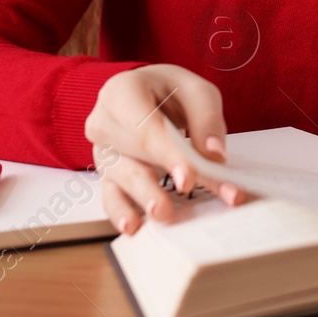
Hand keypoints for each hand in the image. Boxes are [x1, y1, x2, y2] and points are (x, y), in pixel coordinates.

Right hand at [83, 64, 248, 234]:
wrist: (148, 94)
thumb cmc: (169, 91)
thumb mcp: (196, 91)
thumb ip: (206, 119)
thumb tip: (214, 154)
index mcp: (123, 92)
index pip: (146, 127)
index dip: (167, 153)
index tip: (188, 176)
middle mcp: (104, 122)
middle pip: (133, 154)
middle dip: (162, 177)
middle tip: (184, 194)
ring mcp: (103, 150)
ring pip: (121, 178)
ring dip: (144, 197)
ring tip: (163, 213)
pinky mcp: (108, 175)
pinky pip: (110, 195)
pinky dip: (121, 212)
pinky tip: (132, 225)